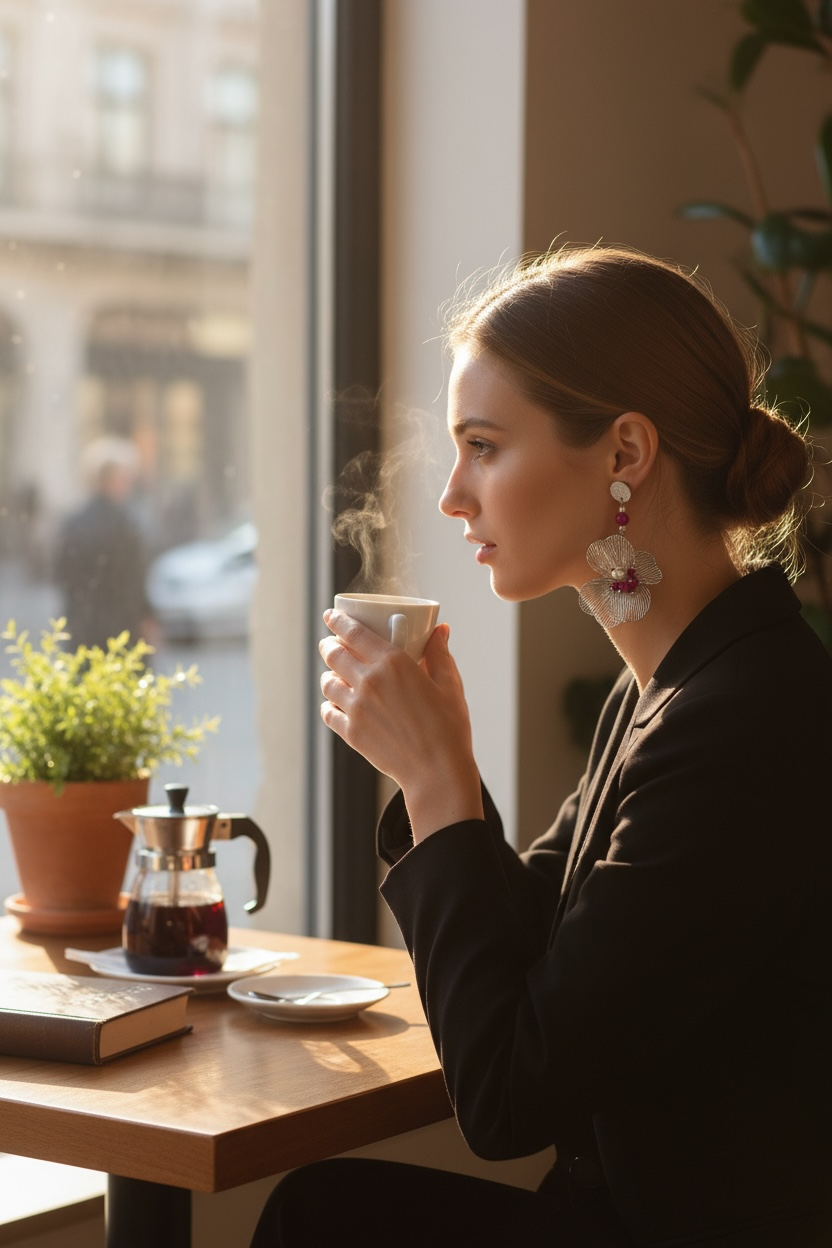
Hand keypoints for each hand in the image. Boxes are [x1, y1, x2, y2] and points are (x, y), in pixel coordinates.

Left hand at [320, 611, 483, 840]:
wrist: (437, 772)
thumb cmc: (449, 728)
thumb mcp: (450, 685)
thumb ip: (440, 654)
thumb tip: (440, 630)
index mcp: (394, 663)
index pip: (353, 633)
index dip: (338, 621)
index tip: (331, 615)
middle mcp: (369, 681)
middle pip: (334, 654)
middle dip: (329, 645)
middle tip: (331, 644)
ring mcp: (356, 708)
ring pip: (327, 682)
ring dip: (329, 675)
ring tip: (334, 675)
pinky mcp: (351, 732)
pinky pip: (328, 712)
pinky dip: (329, 704)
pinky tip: (336, 704)